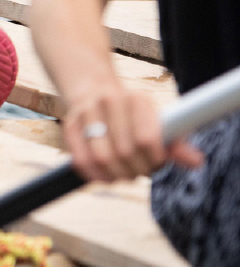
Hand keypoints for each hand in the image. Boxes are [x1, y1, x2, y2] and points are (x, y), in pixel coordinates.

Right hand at [61, 81, 202, 181]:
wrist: (94, 90)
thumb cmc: (135, 115)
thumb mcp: (159, 122)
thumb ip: (177, 143)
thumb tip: (196, 162)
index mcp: (137, 99)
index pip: (147, 139)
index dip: (155, 159)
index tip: (158, 162)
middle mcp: (109, 101)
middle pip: (125, 152)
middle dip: (137, 170)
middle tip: (142, 171)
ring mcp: (86, 112)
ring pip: (102, 158)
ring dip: (117, 175)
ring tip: (126, 174)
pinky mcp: (69, 125)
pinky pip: (81, 160)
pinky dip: (95, 176)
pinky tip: (107, 176)